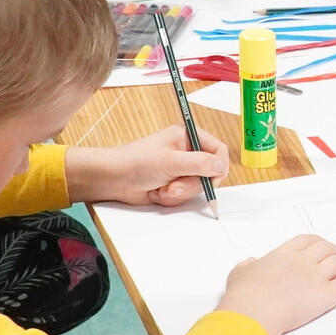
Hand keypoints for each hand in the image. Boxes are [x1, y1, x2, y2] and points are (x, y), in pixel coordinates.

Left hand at [87, 126, 229, 205]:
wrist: (115, 179)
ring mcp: (180, 169)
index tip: (212, 179)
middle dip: (191, 184)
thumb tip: (220, 165)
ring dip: (180, 192)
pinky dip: (172, 197)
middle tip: (175, 185)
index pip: (218, 149)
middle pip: (209, 172)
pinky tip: (158, 192)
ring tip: (163, 188)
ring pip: (197, 186)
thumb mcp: (171, 161)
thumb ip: (199, 163)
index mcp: (187, 137)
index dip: (218, 166)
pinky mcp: (174, 184)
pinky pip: (185, 195)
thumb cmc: (137, 162)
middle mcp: (186, 152)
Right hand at [217, 234, 335, 334]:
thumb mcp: (239, 274)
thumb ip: (246, 267)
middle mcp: (303, 261)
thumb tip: (248, 263)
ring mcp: (317, 276)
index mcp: (284, 253)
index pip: (306, 241)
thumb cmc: (244, 294)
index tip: (322, 244)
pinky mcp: (327, 295)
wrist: (255, 310)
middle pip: (326, 249)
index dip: (317, 242)